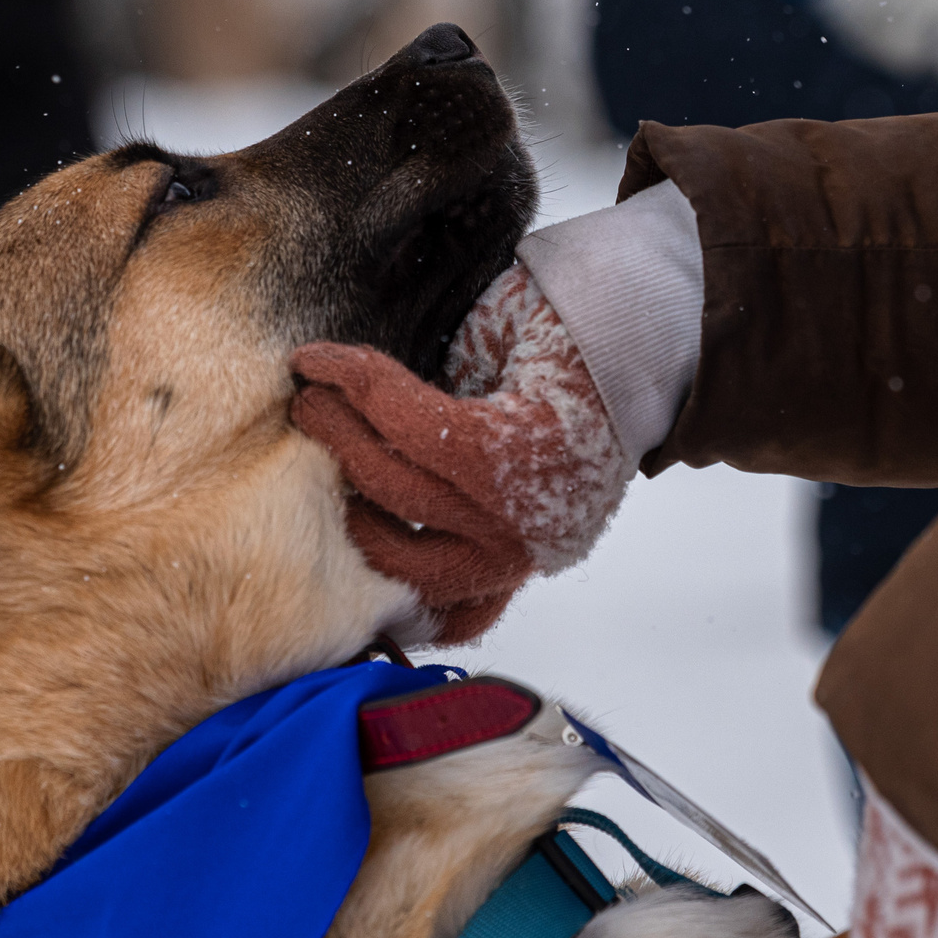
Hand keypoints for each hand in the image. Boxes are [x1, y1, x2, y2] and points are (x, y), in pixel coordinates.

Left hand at [291, 263, 634, 642]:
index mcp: (529, 449)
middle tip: (308, 404)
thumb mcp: (509, 322)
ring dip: (357, 520)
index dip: (354, 384)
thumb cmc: (568, 347)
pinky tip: (373, 560)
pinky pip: (457, 615)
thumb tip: (351, 369)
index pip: (414, 424)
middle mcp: (520, 520)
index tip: (312, 358)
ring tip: (331, 476)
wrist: (629, 385)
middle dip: (339, 437)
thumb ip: (439, 354)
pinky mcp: (513, 579)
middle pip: (397, 489)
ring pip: (408, 564)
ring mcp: (515, 560)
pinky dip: (414, 602)